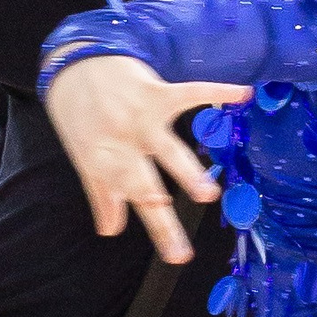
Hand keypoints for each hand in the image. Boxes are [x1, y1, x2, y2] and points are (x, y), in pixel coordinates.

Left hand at [43, 57, 249, 263]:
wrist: (73, 61)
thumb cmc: (78, 112)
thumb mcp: (84, 156)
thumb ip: (101, 194)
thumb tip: (111, 231)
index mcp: (104, 163)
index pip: (133, 203)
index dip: (155, 226)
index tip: (175, 254)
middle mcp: (122, 145)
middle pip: (147, 188)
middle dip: (164, 220)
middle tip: (182, 250)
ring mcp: (140, 118)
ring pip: (168, 151)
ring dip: (188, 174)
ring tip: (208, 196)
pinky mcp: (155, 91)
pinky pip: (190, 93)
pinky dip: (217, 91)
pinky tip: (243, 95)